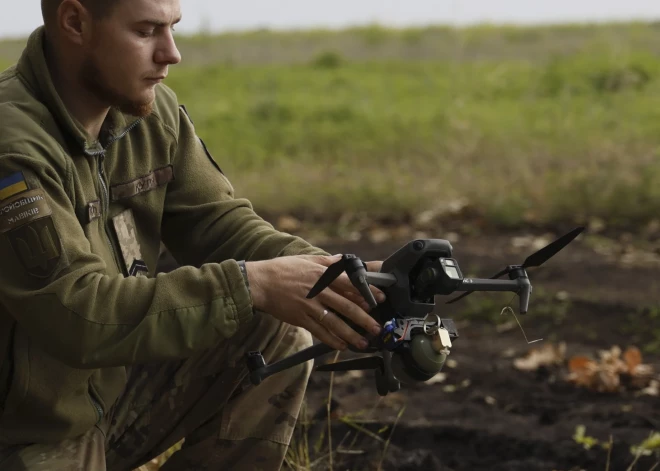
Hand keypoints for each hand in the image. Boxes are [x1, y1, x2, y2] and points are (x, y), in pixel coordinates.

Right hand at [245, 255, 385, 350]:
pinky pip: (319, 331)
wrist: (260, 282)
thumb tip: (343, 260)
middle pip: (347, 306)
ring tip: (363, 343)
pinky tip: (341, 345)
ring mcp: (310, 306)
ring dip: (351, 334)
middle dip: (365, 319)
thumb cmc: (283, 270)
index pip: (351, 284)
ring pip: (335, 323)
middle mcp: (319, 291)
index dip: (368, 292)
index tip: (380, 299)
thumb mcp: (308, 260)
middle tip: (376, 328)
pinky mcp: (300, 318)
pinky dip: (332, 340)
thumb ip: (328, 263)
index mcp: (323, 275)